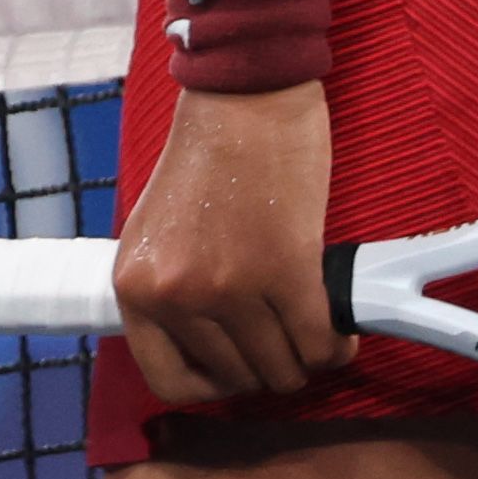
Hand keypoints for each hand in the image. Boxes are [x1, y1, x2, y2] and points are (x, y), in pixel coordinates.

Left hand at [111, 83, 355, 406]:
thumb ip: (171, 287)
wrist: (242, 94)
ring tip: (315, 329)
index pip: (167, 380)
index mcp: (136, 285)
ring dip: (306, 356)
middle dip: (269, 363)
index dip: (212, 383)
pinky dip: (336, 345)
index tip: (236, 366)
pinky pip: (318, 344)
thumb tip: (208, 348)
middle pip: (237, 378)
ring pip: (283, 368)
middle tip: (287, 336)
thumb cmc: (207, 153)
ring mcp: (229, 287)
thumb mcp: (158, 231)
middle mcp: (175, 295)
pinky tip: (341, 329)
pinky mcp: (285, 272)